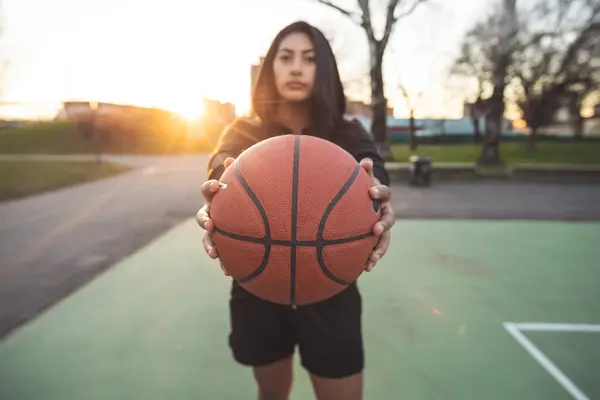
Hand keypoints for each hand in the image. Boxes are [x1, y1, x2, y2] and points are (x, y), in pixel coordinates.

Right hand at [196, 157, 234, 274]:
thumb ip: (238, 172)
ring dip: (209, 245)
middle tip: (211, 224)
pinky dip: (224, 262)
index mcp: (215, 197)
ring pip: (207, 238)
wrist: (240, 211)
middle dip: (205, 221)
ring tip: (215, 253)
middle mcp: (210, 213)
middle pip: (201, 216)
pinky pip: (221, 254)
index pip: (208, 190)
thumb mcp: (240, 182)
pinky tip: (230, 272)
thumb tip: (232, 159)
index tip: (219, 187)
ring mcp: (214, 230)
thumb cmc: (240, 194)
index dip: (211, 188)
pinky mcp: (221, 243)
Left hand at [359, 158, 394, 271]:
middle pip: (389, 219)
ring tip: (372, 259)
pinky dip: (373, 258)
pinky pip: (377, 249)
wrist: (366, 201)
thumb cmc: (361, 189)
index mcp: (383, 197)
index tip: (370, 192)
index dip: (379, 192)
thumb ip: (364, 171)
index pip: (385, 192)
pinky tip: (365, 268)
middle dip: (383, 225)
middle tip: (374, 229)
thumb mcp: (362, 179)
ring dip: (380, 249)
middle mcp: (386, 213)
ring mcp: (383, 227)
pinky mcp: (377, 239)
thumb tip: (365, 161)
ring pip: (386, 239)